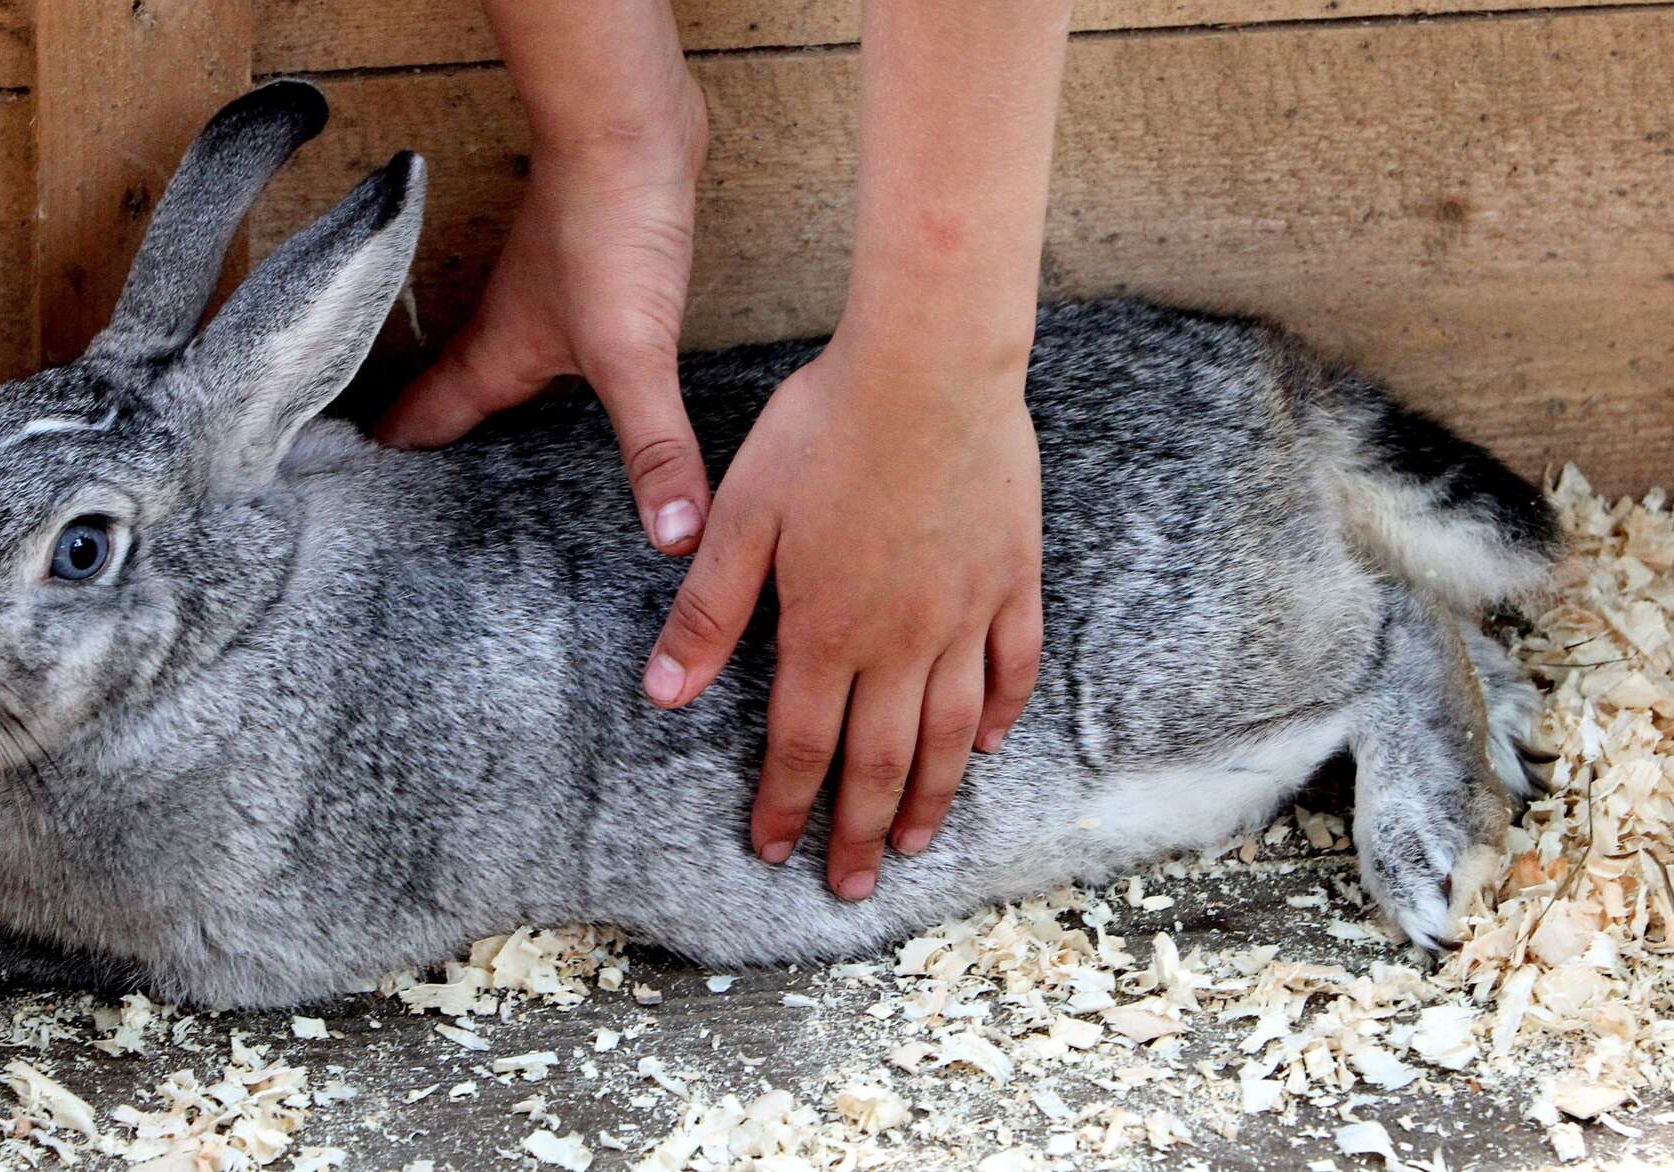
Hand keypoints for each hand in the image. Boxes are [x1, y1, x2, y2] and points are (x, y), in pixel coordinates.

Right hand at [375, 83, 714, 553]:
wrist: (630, 126)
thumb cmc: (605, 226)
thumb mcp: (630, 355)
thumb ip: (652, 449)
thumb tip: (674, 538)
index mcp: (494, 358)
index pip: (422, 423)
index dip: (392, 468)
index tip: (363, 518)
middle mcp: (507, 333)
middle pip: (454, 404)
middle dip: (434, 455)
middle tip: (418, 510)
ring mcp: (545, 302)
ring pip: (500, 371)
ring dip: (489, 414)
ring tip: (487, 464)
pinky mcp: (588, 278)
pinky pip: (555, 344)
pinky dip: (552, 377)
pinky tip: (579, 390)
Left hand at [642, 339, 1043, 899]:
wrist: (930, 363)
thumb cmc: (824, 428)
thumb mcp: (743, 515)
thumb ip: (709, 611)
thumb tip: (661, 694)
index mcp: (827, 628)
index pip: (802, 745)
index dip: (786, 806)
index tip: (772, 851)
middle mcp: (902, 639)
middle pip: (880, 760)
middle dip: (859, 831)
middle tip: (851, 888)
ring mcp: (966, 612)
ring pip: (952, 731)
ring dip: (931, 795)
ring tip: (916, 843)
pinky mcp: (1012, 576)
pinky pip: (1012, 665)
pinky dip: (1002, 713)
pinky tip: (991, 745)